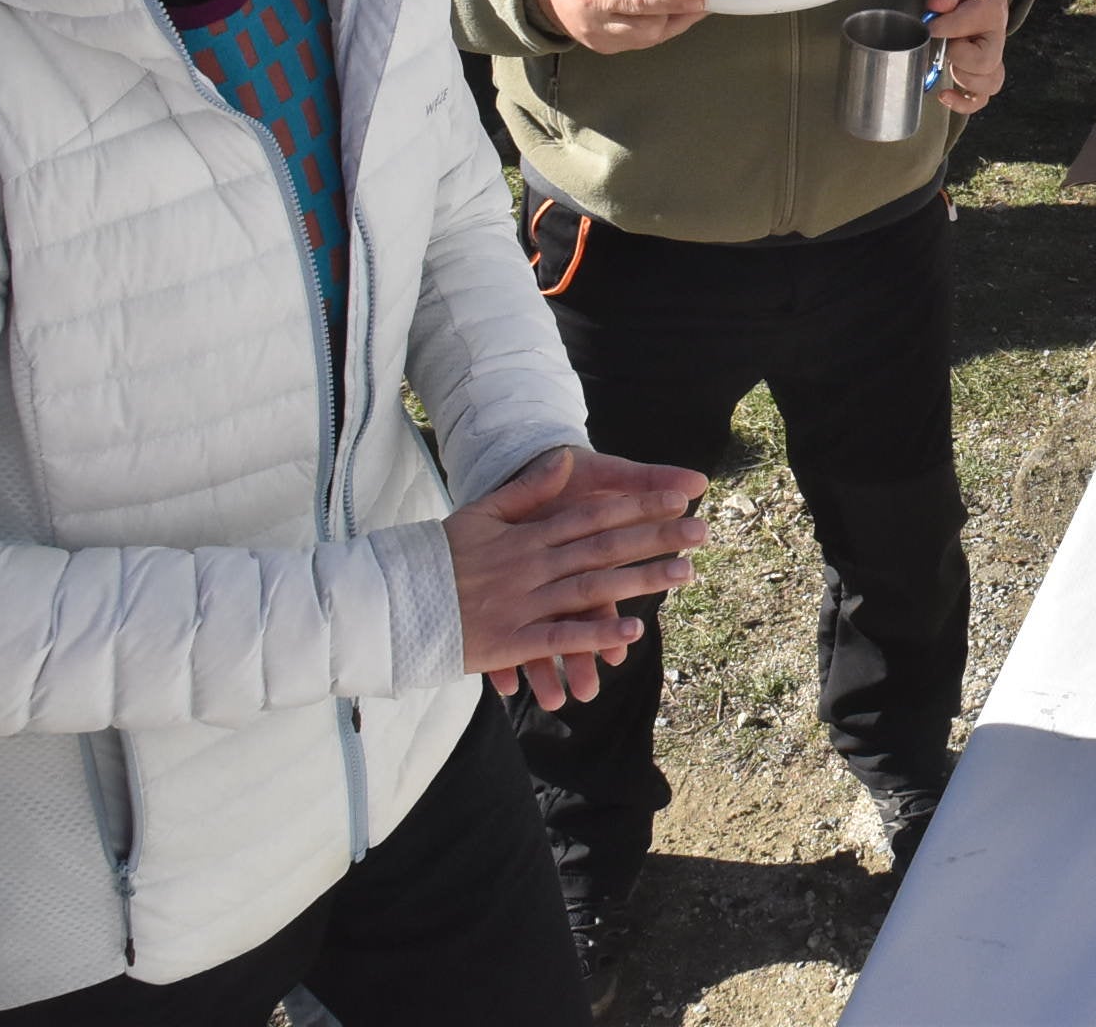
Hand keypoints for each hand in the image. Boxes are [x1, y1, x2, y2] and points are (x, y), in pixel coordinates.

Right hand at [447, 447, 707, 710]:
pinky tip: (632, 633)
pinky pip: (560, 635)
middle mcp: (534, 563)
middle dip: (656, 539)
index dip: (639, 506)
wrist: (392, 598)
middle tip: (702, 533)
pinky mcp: (512, 638)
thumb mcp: (481, 511)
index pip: (596, 514)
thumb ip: (527, 488)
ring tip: (684, 575)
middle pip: (605, 547)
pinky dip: (596, 635)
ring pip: (593, 589)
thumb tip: (563, 457)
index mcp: (530, 532)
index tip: (680, 500)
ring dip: (640, 582)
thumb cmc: (438, 554)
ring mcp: (525, 601)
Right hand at [534, 0, 708, 53]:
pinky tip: (669, 12)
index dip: (675, 3)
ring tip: (691, 5)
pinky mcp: (603, 47)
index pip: (642, 5)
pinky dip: (658, 28)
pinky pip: (639, 42)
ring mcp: (599, 40)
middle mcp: (596, 25)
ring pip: (649, 40)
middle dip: (679, 15)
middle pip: (651, 29)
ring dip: (673, 24)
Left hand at [925, 0, 1010, 114]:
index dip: (942, 26)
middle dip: (959, 57)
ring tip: (949, 64)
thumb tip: (936, 5)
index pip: (967, 24)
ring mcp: (992, 56)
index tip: (930, 22)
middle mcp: (996, 38)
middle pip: (985, 63)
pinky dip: (965, 103)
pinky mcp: (984, 69)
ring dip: (964, 80)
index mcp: (989, 10)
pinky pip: (982, 97)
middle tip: (947, 42)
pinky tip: (945, 95)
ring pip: (989, 84)